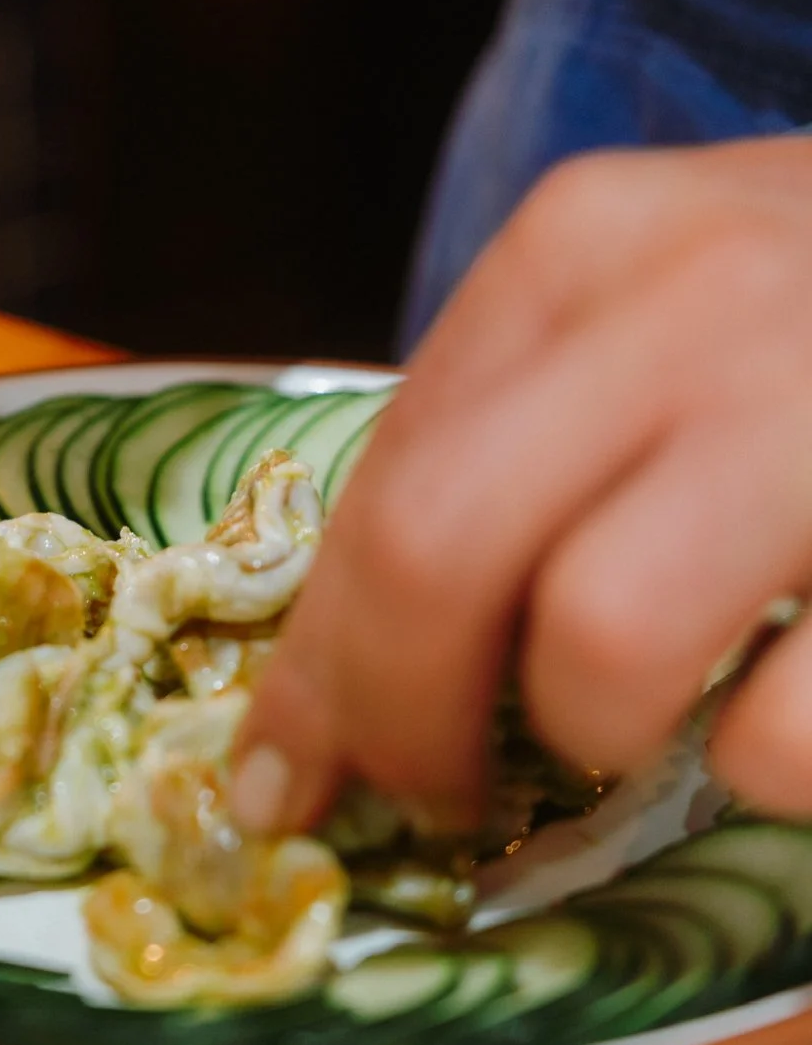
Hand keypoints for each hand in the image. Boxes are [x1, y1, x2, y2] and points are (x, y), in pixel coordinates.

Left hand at [232, 139, 811, 832]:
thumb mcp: (661, 301)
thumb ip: (522, 429)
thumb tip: (353, 656)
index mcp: (583, 245)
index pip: (378, 483)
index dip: (313, 661)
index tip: (283, 773)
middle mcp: (690, 302)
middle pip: (433, 560)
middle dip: (394, 725)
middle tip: (427, 798)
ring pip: (601, 649)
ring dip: (593, 736)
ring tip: (639, 729)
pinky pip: (789, 730)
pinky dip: (767, 763)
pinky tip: (784, 713)